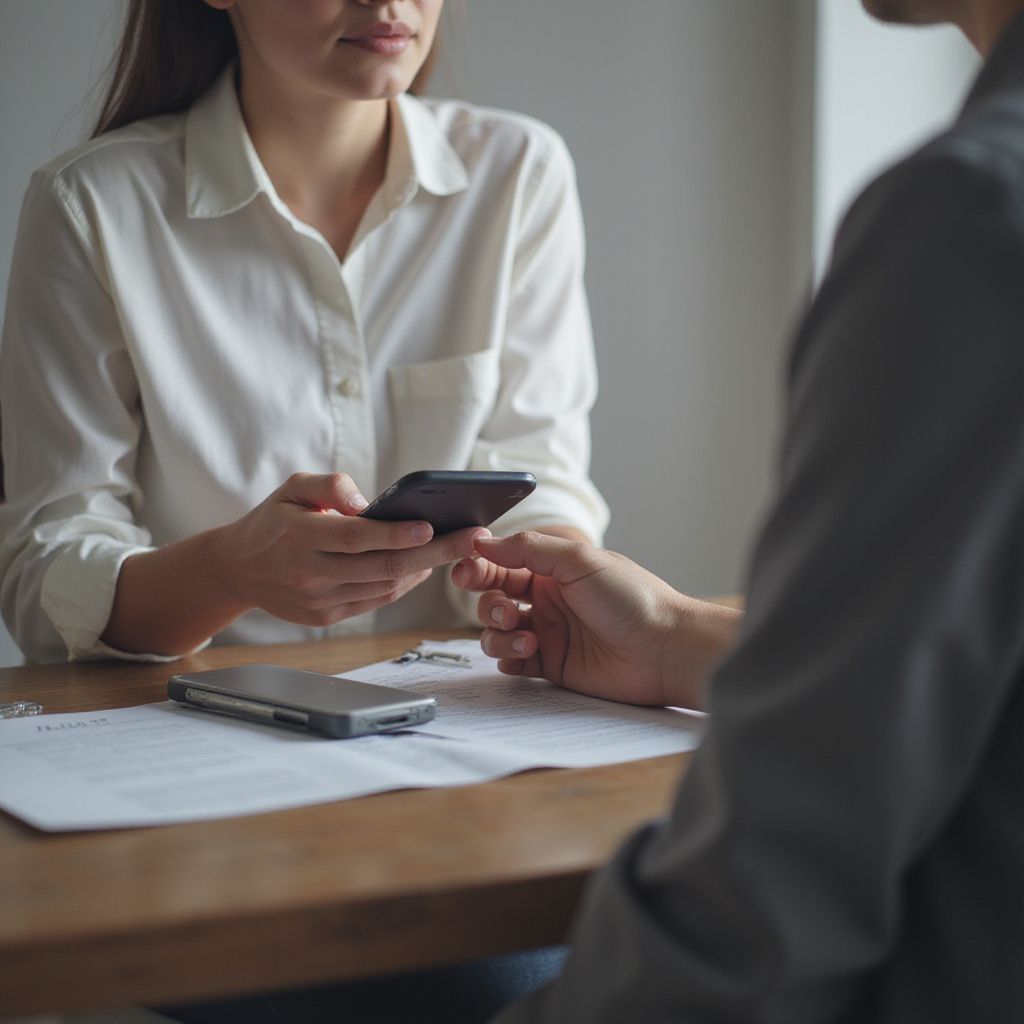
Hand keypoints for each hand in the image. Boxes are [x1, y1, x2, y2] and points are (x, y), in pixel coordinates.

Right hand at [214, 472, 488, 625]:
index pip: (356, 538)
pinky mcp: (326, 618)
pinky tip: (423, 567)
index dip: (395, 534)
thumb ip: (328, 484)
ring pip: (384, 587)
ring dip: (424, 569)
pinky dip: (404, 584)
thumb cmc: (272, 520)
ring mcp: (318, 601)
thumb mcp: (291, 488)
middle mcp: (309, 574)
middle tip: (472, 539)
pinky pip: (375, 600)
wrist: (237, 568)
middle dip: (434, 553)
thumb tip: (364, 503)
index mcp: (298, 537)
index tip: (431, 526)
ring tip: (455, 548)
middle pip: (382, 566)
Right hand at [451, 533, 740, 708]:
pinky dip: (509, 659)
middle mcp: (548, 600)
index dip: (479, 566)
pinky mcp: (553, 666)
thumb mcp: (579, 560)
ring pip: (498, 632)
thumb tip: (483, 541)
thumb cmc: (632, 598)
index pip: (503, 563)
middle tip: (505, 611)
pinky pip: (513, 663)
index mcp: (554, 569)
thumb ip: (528, 547)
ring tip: (528, 638)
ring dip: (499, 634)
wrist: (664, 650)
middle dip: (488, 604)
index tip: (464, 571)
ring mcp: (549, 633)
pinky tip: (526, 656)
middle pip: (493, 599)